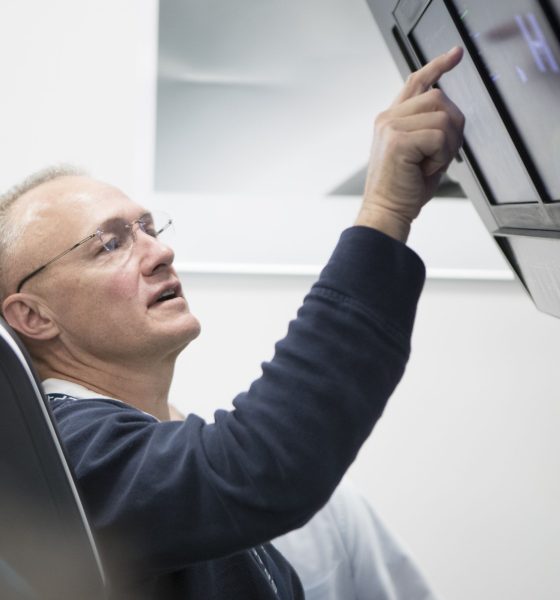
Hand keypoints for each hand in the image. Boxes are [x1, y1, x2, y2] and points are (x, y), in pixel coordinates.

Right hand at [356, 46, 464, 241]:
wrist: (386, 213)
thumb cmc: (403, 190)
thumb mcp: (420, 153)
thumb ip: (430, 128)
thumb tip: (451, 115)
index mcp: (391, 119)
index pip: (416, 82)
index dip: (437, 66)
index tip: (456, 55)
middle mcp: (388, 118)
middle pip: (440, 97)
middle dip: (452, 127)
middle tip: (439, 155)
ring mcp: (390, 126)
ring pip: (443, 116)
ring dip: (447, 144)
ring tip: (429, 164)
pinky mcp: (397, 139)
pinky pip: (439, 135)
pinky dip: (441, 156)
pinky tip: (424, 168)